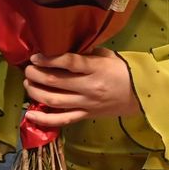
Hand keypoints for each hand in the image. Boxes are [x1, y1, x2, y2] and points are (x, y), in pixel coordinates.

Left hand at [23, 49, 140, 126]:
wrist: (140, 95)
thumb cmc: (122, 71)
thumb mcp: (106, 55)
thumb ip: (85, 53)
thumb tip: (63, 49)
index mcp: (96, 68)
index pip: (69, 62)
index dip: (49, 59)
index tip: (36, 56)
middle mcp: (89, 87)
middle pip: (56, 81)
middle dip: (36, 74)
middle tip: (28, 69)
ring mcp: (86, 103)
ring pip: (54, 100)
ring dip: (35, 92)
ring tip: (28, 83)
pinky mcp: (85, 116)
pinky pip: (62, 120)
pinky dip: (44, 119)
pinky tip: (29, 115)